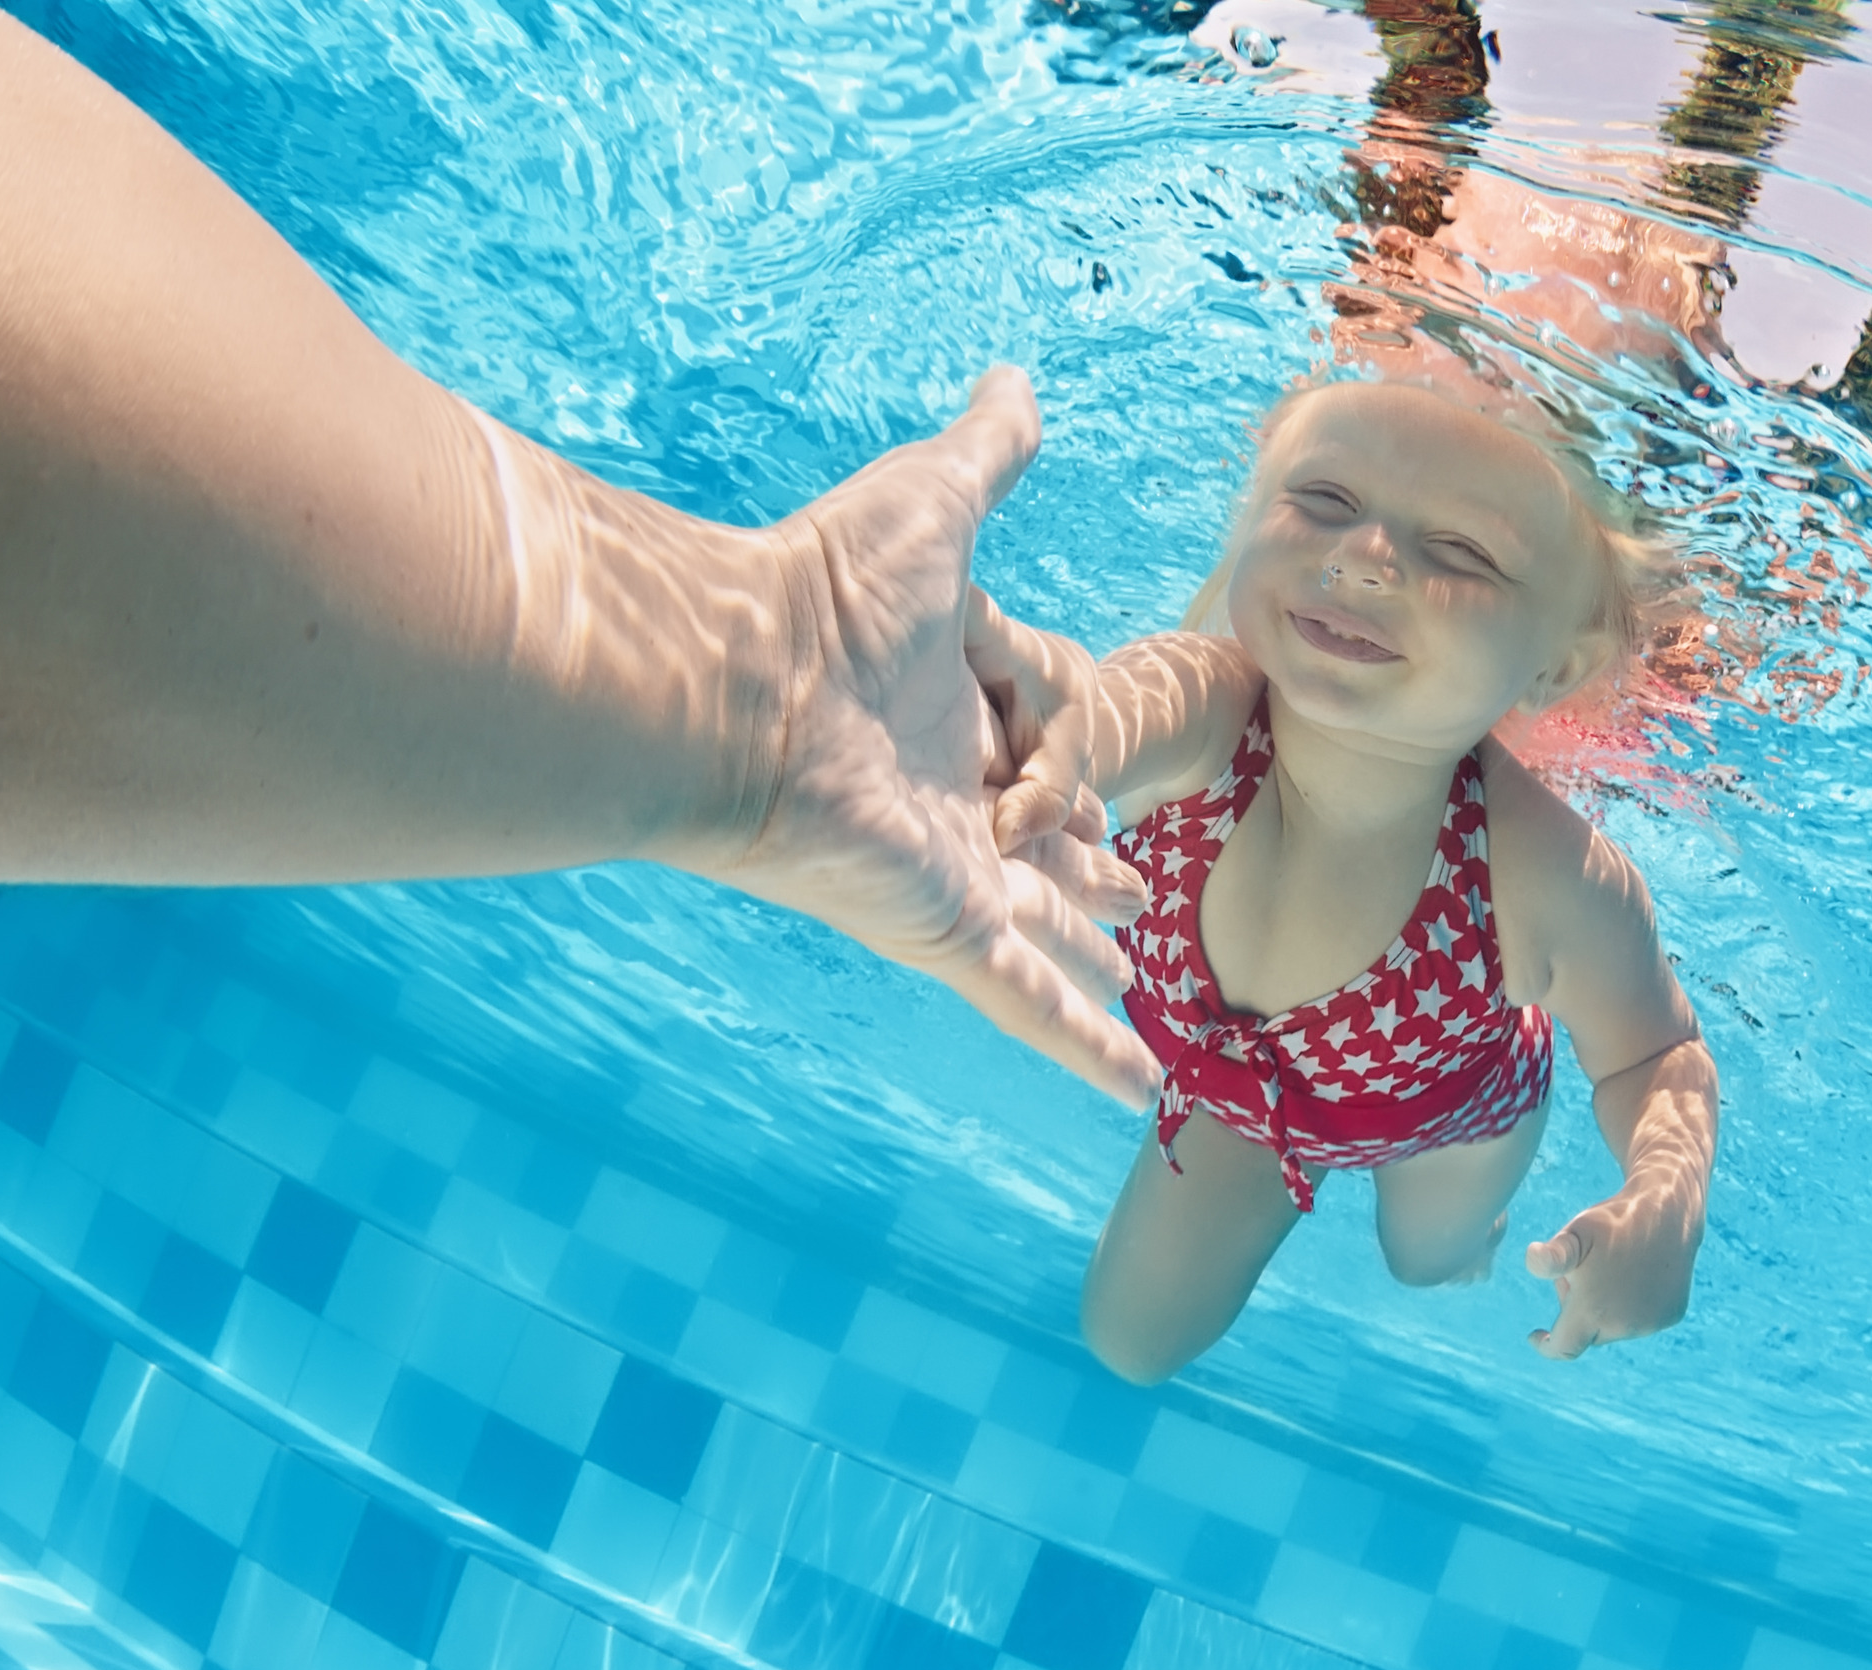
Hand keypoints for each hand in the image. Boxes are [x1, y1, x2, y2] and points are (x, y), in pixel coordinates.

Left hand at [716, 369, 1160, 1105]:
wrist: (733, 681)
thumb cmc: (817, 590)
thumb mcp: (931, 503)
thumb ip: (986, 451)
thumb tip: (1018, 376)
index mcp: (952, 699)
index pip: (1049, 716)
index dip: (1069, 713)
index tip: (1074, 712)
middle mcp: (951, 789)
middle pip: (1046, 834)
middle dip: (1089, 865)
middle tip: (1134, 893)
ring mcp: (952, 871)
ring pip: (1045, 928)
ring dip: (1091, 959)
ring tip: (1138, 976)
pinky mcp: (946, 929)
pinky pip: (1031, 1003)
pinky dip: (1086, 1048)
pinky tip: (1136, 1091)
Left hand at [1524, 1185, 1696, 1357]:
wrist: (1667, 1208)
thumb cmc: (1613, 1222)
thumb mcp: (1576, 1233)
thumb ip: (1551, 1257)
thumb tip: (1532, 1259)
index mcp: (1594, 1313)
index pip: (1563, 1348)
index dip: (1546, 1346)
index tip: (1534, 1336)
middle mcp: (1625, 1326)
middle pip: (1588, 1333)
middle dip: (1578, 1311)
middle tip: (1583, 1271)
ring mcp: (1652, 1323)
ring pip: (1615, 1327)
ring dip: (1605, 1311)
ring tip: (1610, 1269)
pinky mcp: (1671, 1315)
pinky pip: (1641, 1319)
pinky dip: (1631, 1306)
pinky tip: (1633, 1275)